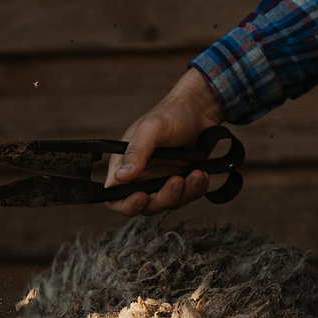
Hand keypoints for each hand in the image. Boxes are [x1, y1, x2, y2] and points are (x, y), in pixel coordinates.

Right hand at [105, 68, 224, 215]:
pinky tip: (201, 174)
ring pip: (168, 204)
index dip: (126, 204)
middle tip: (176, 181)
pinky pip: (187, 197)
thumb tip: (122, 177)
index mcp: (125, 164)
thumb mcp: (152, 128)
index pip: (115, 197)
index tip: (142, 197)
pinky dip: (196, 190)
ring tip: (196, 174)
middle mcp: (141, 177)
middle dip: (162, 198)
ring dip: (183, 193)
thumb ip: (137, 151)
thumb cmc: (172, 113)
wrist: (201, 110)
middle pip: (145, 206)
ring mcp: (162, 181)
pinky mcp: (181, 184)